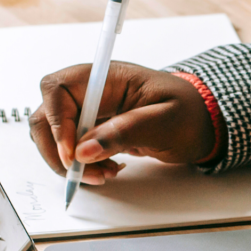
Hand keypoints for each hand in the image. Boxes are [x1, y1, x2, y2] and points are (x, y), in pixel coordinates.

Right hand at [30, 63, 224, 183]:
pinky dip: (81, 166)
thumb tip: (83, 151)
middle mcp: (92, 92)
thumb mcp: (163, 122)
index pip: (58, 89)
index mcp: (106, 77)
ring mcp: (91, 112)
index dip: (57, 123)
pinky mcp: (94, 131)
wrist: (204, 123)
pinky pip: (71, 149)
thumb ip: (123, 132)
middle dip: (57, 150)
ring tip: (105, 173)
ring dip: (70, 163)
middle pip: (46, 114)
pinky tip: (108, 170)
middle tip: (83, 173)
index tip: (72, 155)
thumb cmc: (190, 113)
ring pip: (54, 136)